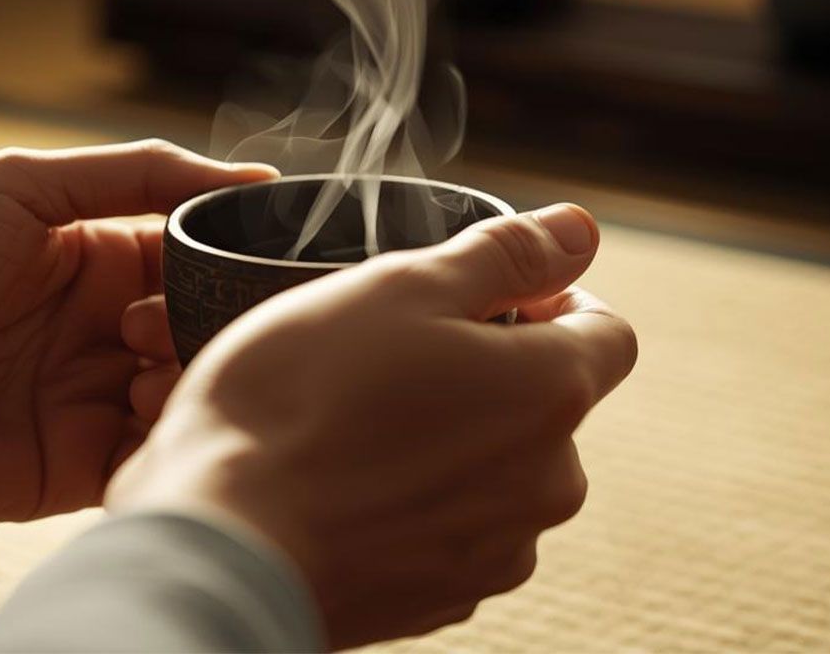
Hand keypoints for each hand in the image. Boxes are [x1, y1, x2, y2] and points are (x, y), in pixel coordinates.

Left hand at [0, 140, 275, 523]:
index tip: (252, 258)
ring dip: (189, 375)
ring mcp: (92, 399)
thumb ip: (136, 173)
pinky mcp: (78, 467)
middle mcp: (101, 329)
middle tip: (158, 320)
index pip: (194, 254)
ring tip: (141, 366)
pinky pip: (152, 457)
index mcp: (94, 256)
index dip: (226, 257)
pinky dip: (169, 438)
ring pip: (187, 391)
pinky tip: (143, 409)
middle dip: (208, 321)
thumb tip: (250, 178)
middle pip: (201, 326)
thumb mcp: (16, 187)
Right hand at [109, 203, 635, 648]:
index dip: (548, 299)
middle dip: (484, 371)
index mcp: (552, 393)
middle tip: (386, 354)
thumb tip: (580, 229)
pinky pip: (445, 530)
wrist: (222, 544)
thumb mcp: (399, 288)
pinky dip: (409, 502)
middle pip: (545, 403)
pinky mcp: (440, 601)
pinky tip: (339, 484)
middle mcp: (547, 484)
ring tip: (350, 424)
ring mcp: (495, 553)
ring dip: (445, 438)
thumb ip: (504, 255)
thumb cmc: (299, 401)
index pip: (606, 331)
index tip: (474, 297)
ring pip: (492, 469)